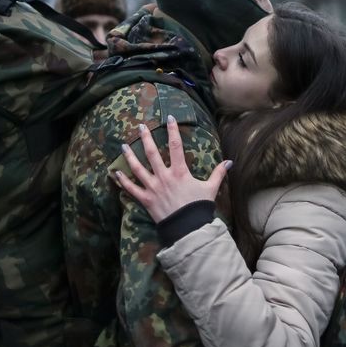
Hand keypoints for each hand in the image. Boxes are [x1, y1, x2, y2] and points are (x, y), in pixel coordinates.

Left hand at [115, 115, 231, 222]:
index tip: (169, 118)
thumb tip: (229, 162)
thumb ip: (218, 173)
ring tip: (123, 146)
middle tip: (141, 126)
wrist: (188, 228)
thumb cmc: (199, 207)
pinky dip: (123, 182)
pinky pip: (132, 189)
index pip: (176, 146)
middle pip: (152, 153)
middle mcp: (164, 177)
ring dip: (129, 156)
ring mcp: (153, 188)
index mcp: (180, 172)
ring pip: (138, 169)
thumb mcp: (211, 188)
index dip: (172, 130)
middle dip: (146, 138)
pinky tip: (116, 174)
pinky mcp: (146, 200)